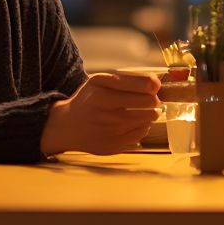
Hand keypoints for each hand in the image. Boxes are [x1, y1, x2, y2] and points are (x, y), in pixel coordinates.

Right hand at [40, 72, 159, 156]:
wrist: (68, 126)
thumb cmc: (88, 100)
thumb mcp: (99, 81)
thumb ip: (126, 78)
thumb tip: (156, 83)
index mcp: (102, 93)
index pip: (144, 86)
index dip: (154, 85)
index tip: (153, 86)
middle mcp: (106, 113)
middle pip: (150, 103)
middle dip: (153, 99)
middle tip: (148, 99)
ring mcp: (111, 132)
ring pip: (148, 119)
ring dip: (149, 113)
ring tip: (140, 110)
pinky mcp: (114, 146)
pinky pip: (141, 133)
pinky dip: (142, 126)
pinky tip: (132, 122)